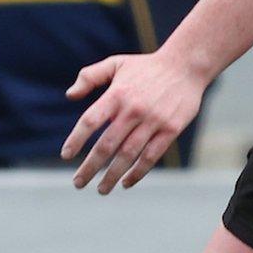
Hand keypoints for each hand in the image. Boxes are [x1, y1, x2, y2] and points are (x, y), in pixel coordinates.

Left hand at [59, 50, 209, 193]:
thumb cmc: (145, 66)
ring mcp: (153, 121)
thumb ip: (89, 77)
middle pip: (106, 145)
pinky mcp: (170, 130)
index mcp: (116, 94)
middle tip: (78, 183)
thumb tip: (70, 96)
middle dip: (90, 167)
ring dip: (112, 176)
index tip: (66, 156)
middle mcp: (133, 109)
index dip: (76, 140)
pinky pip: (151, 156)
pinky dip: (137, 173)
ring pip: (128, 155)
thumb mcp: (115, 63)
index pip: (90, 120)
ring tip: (101, 189)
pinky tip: (126, 183)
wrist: (185, 66)